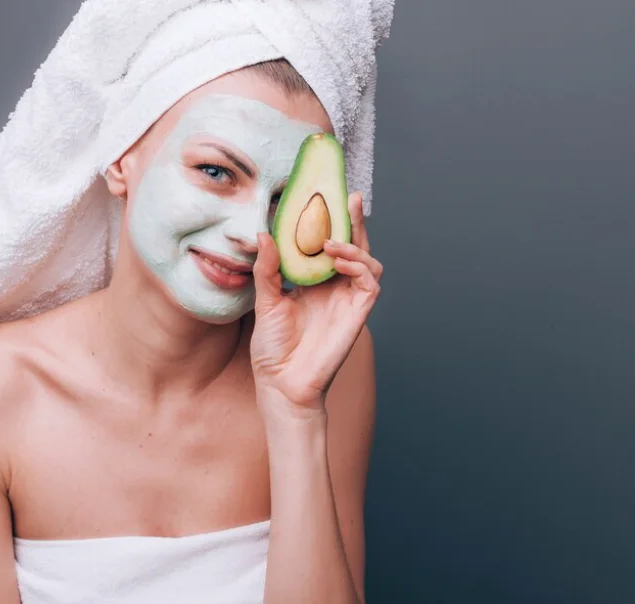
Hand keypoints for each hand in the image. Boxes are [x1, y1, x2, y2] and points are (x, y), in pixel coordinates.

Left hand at [249, 191, 381, 413]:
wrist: (281, 383)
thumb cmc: (273, 347)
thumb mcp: (265, 300)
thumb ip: (268, 267)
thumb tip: (264, 234)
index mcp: (316, 282)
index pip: (330, 244)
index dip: (334, 222)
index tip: (329, 196)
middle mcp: (336, 288)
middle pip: (355, 247)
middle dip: (354, 222)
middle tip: (348, 197)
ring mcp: (349, 300)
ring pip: (369, 262)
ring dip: (355, 246)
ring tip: (331, 242)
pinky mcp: (358, 314)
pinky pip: (370, 283)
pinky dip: (360, 267)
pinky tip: (340, 262)